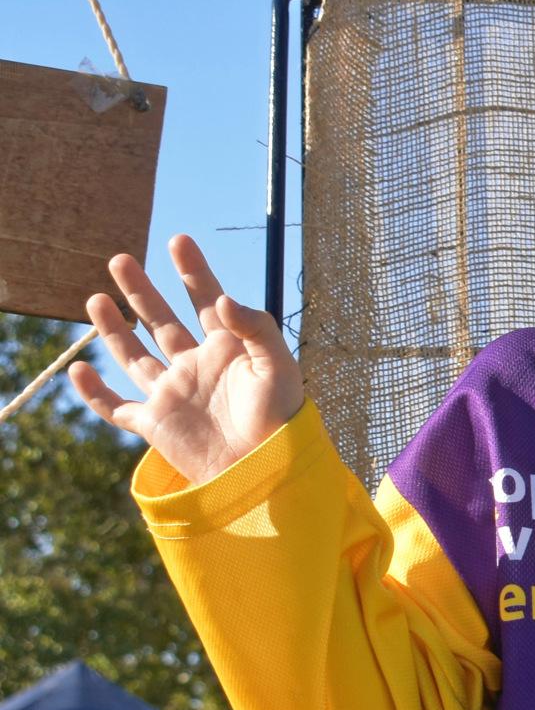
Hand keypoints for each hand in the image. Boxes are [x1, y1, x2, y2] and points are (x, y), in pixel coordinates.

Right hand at [66, 238, 304, 484]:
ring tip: (96, 297)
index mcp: (228, 349)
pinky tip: (78, 369)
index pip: (206, 301)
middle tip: (121, 259)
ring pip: (135, 356)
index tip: (179, 240)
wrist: (267, 470)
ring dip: (114, 329)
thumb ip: (256, 328)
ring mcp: (174, 394)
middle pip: (162, 321)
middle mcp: (197, 366)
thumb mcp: (278, 366)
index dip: (193, 271)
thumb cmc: (282, 418)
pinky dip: (94, 392)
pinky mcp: (156, 424)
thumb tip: (220, 298)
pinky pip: (117, 407)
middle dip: (142, 291)